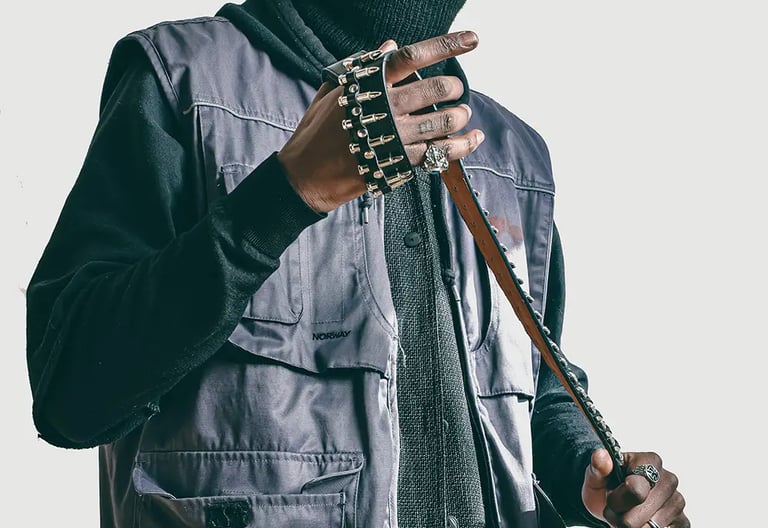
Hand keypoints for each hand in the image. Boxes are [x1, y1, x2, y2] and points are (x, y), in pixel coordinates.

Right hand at [278, 31, 485, 212]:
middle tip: (456, 91)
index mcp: (369, 84)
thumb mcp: (334, 91)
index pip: (413, 56)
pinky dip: (462, 145)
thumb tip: (390, 46)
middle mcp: (385, 107)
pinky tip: (473, 138)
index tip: (472, 40)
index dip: (446, 45)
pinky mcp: (399, 163)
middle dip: (455, 87)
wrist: (306, 175)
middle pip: (437, 88)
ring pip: (443, 120)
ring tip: (461, 116)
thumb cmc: (317, 132)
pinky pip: (440, 153)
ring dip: (459, 116)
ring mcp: (394, 137)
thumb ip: (363, 67)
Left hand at [582, 449, 688, 527]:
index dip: (616, 500)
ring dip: (630, 527)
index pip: (635, 490)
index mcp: (650, 462)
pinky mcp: (683, 521)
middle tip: (615, 509)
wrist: (613, 503)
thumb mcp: (595, 477)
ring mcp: (677, 501)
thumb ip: (597, 467)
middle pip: (639, 514)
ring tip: (625, 516)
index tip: (610, 496)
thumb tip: (600, 456)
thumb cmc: (606, 487)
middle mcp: (668, 480)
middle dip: (620, 517)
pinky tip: (640, 523)